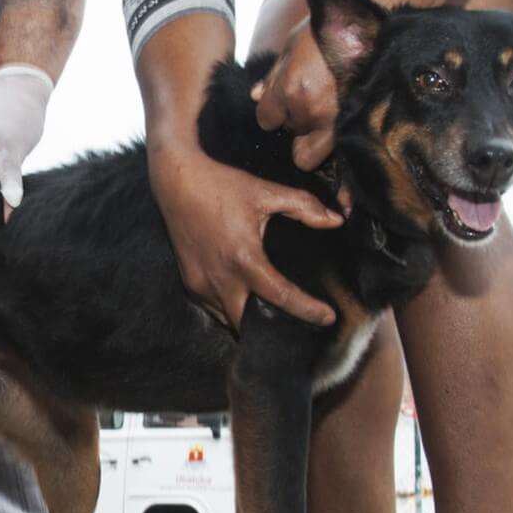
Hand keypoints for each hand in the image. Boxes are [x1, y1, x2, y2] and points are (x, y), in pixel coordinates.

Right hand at [148, 142, 341, 326]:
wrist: (176, 182)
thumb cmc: (221, 185)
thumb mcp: (265, 192)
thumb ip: (304, 206)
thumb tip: (336, 220)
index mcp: (244, 259)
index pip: (282, 297)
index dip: (308, 311)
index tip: (327, 319)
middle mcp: (221, 279)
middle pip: (250, 324)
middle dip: (273, 329)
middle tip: (298, 326)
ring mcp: (201, 284)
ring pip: (229, 320)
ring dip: (249, 321)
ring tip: (272, 317)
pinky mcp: (189, 282)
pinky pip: (213, 309)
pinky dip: (229, 310)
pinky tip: (243, 302)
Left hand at [252, 25, 338, 170]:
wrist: (371, 23)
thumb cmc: (330, 28)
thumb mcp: (293, 44)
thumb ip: (273, 75)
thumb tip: (256, 96)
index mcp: (289, 87)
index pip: (266, 119)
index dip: (273, 110)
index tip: (283, 101)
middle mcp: (307, 109)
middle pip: (290, 128)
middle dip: (295, 116)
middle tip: (311, 96)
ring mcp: (331, 119)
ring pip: (308, 140)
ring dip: (313, 126)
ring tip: (326, 104)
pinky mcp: (351, 125)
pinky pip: (321, 154)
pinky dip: (321, 147)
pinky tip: (328, 129)